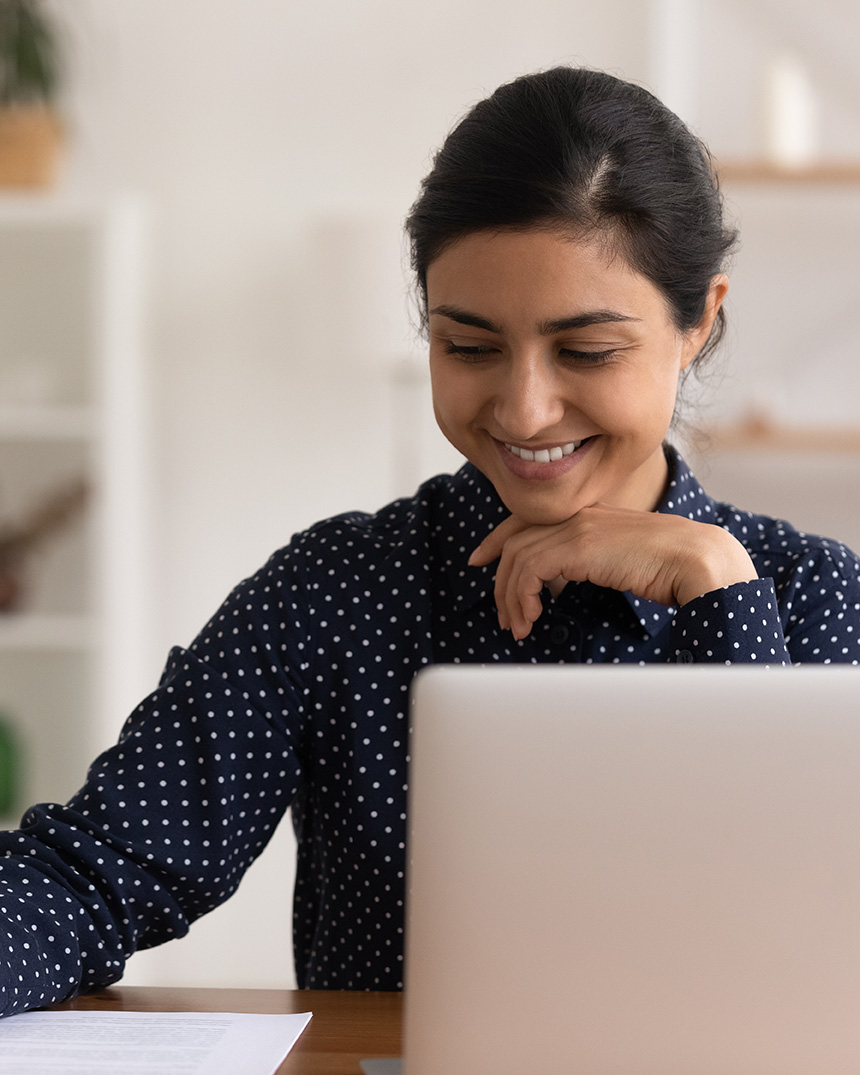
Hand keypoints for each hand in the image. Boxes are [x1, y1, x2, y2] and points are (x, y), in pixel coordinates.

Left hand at [468, 504, 757, 639]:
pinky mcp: (578, 545)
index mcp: (590, 515)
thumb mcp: (623, 562)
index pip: (528, 520)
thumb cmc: (674, 569)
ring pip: (517, 557)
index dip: (498, 539)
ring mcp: (578, 527)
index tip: (481, 561)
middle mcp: (579, 515)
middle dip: (500, 579)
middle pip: (515, 540)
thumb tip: (569, 585)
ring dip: (510, 596)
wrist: (701, 561)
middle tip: (503, 614)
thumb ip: (595, 563)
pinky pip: (529, 568)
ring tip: (518, 626)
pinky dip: (521, 595)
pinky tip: (532, 617)